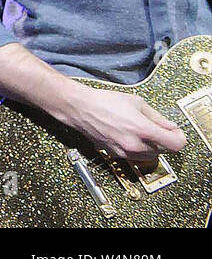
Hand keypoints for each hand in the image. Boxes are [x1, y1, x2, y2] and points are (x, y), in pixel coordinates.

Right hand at [58, 86, 186, 161]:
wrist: (79, 108)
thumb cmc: (103, 102)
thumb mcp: (135, 102)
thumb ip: (156, 117)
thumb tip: (170, 126)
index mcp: (142, 129)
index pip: (175, 144)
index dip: (179, 138)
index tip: (176, 133)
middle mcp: (134, 144)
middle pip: (163, 151)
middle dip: (163, 140)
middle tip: (157, 128)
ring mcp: (124, 151)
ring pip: (149, 156)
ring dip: (151, 146)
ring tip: (141, 132)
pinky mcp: (115, 154)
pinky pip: (135, 155)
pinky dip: (137, 148)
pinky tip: (129, 135)